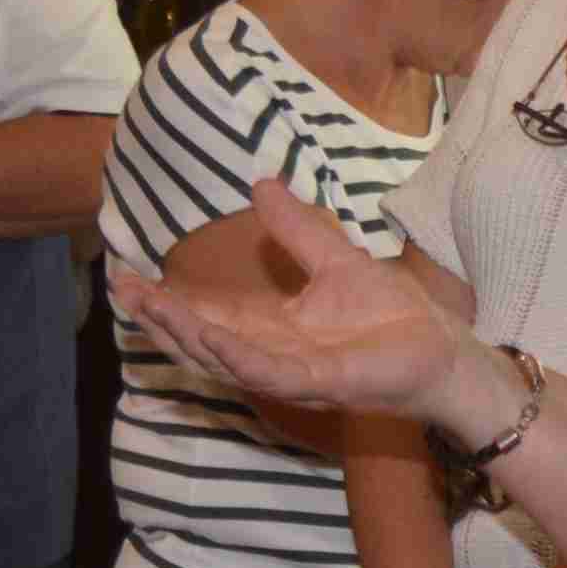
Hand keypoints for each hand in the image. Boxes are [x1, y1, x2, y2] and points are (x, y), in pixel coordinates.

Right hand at [109, 181, 501, 433]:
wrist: (444, 351)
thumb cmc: (393, 317)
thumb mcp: (335, 260)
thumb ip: (297, 230)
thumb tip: (260, 185)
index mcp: (274, 328)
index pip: (209, 313)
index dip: (168, 299)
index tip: (127, 277)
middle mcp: (274, 355)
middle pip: (204, 339)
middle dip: (162, 319)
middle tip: (122, 291)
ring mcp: (295, 373)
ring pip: (226, 358)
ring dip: (188, 336)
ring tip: (152, 310)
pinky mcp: (323, 383)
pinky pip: (271, 373)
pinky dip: (239, 358)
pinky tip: (212, 339)